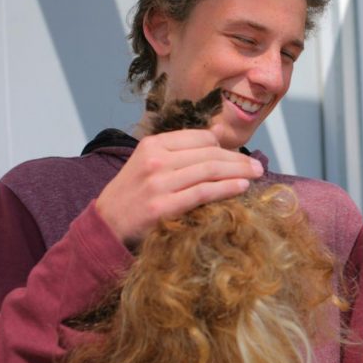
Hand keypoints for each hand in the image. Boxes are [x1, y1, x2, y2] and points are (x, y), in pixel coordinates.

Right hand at [96, 126, 263, 245]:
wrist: (104, 226)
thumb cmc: (132, 196)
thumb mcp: (149, 164)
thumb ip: (180, 151)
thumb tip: (218, 136)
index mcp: (153, 144)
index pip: (200, 138)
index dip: (224, 146)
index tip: (239, 156)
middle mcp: (155, 160)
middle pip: (209, 153)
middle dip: (238, 159)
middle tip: (258, 166)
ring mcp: (158, 183)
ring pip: (209, 170)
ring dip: (238, 172)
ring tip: (256, 175)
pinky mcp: (162, 206)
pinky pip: (203, 193)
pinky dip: (226, 188)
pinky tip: (242, 188)